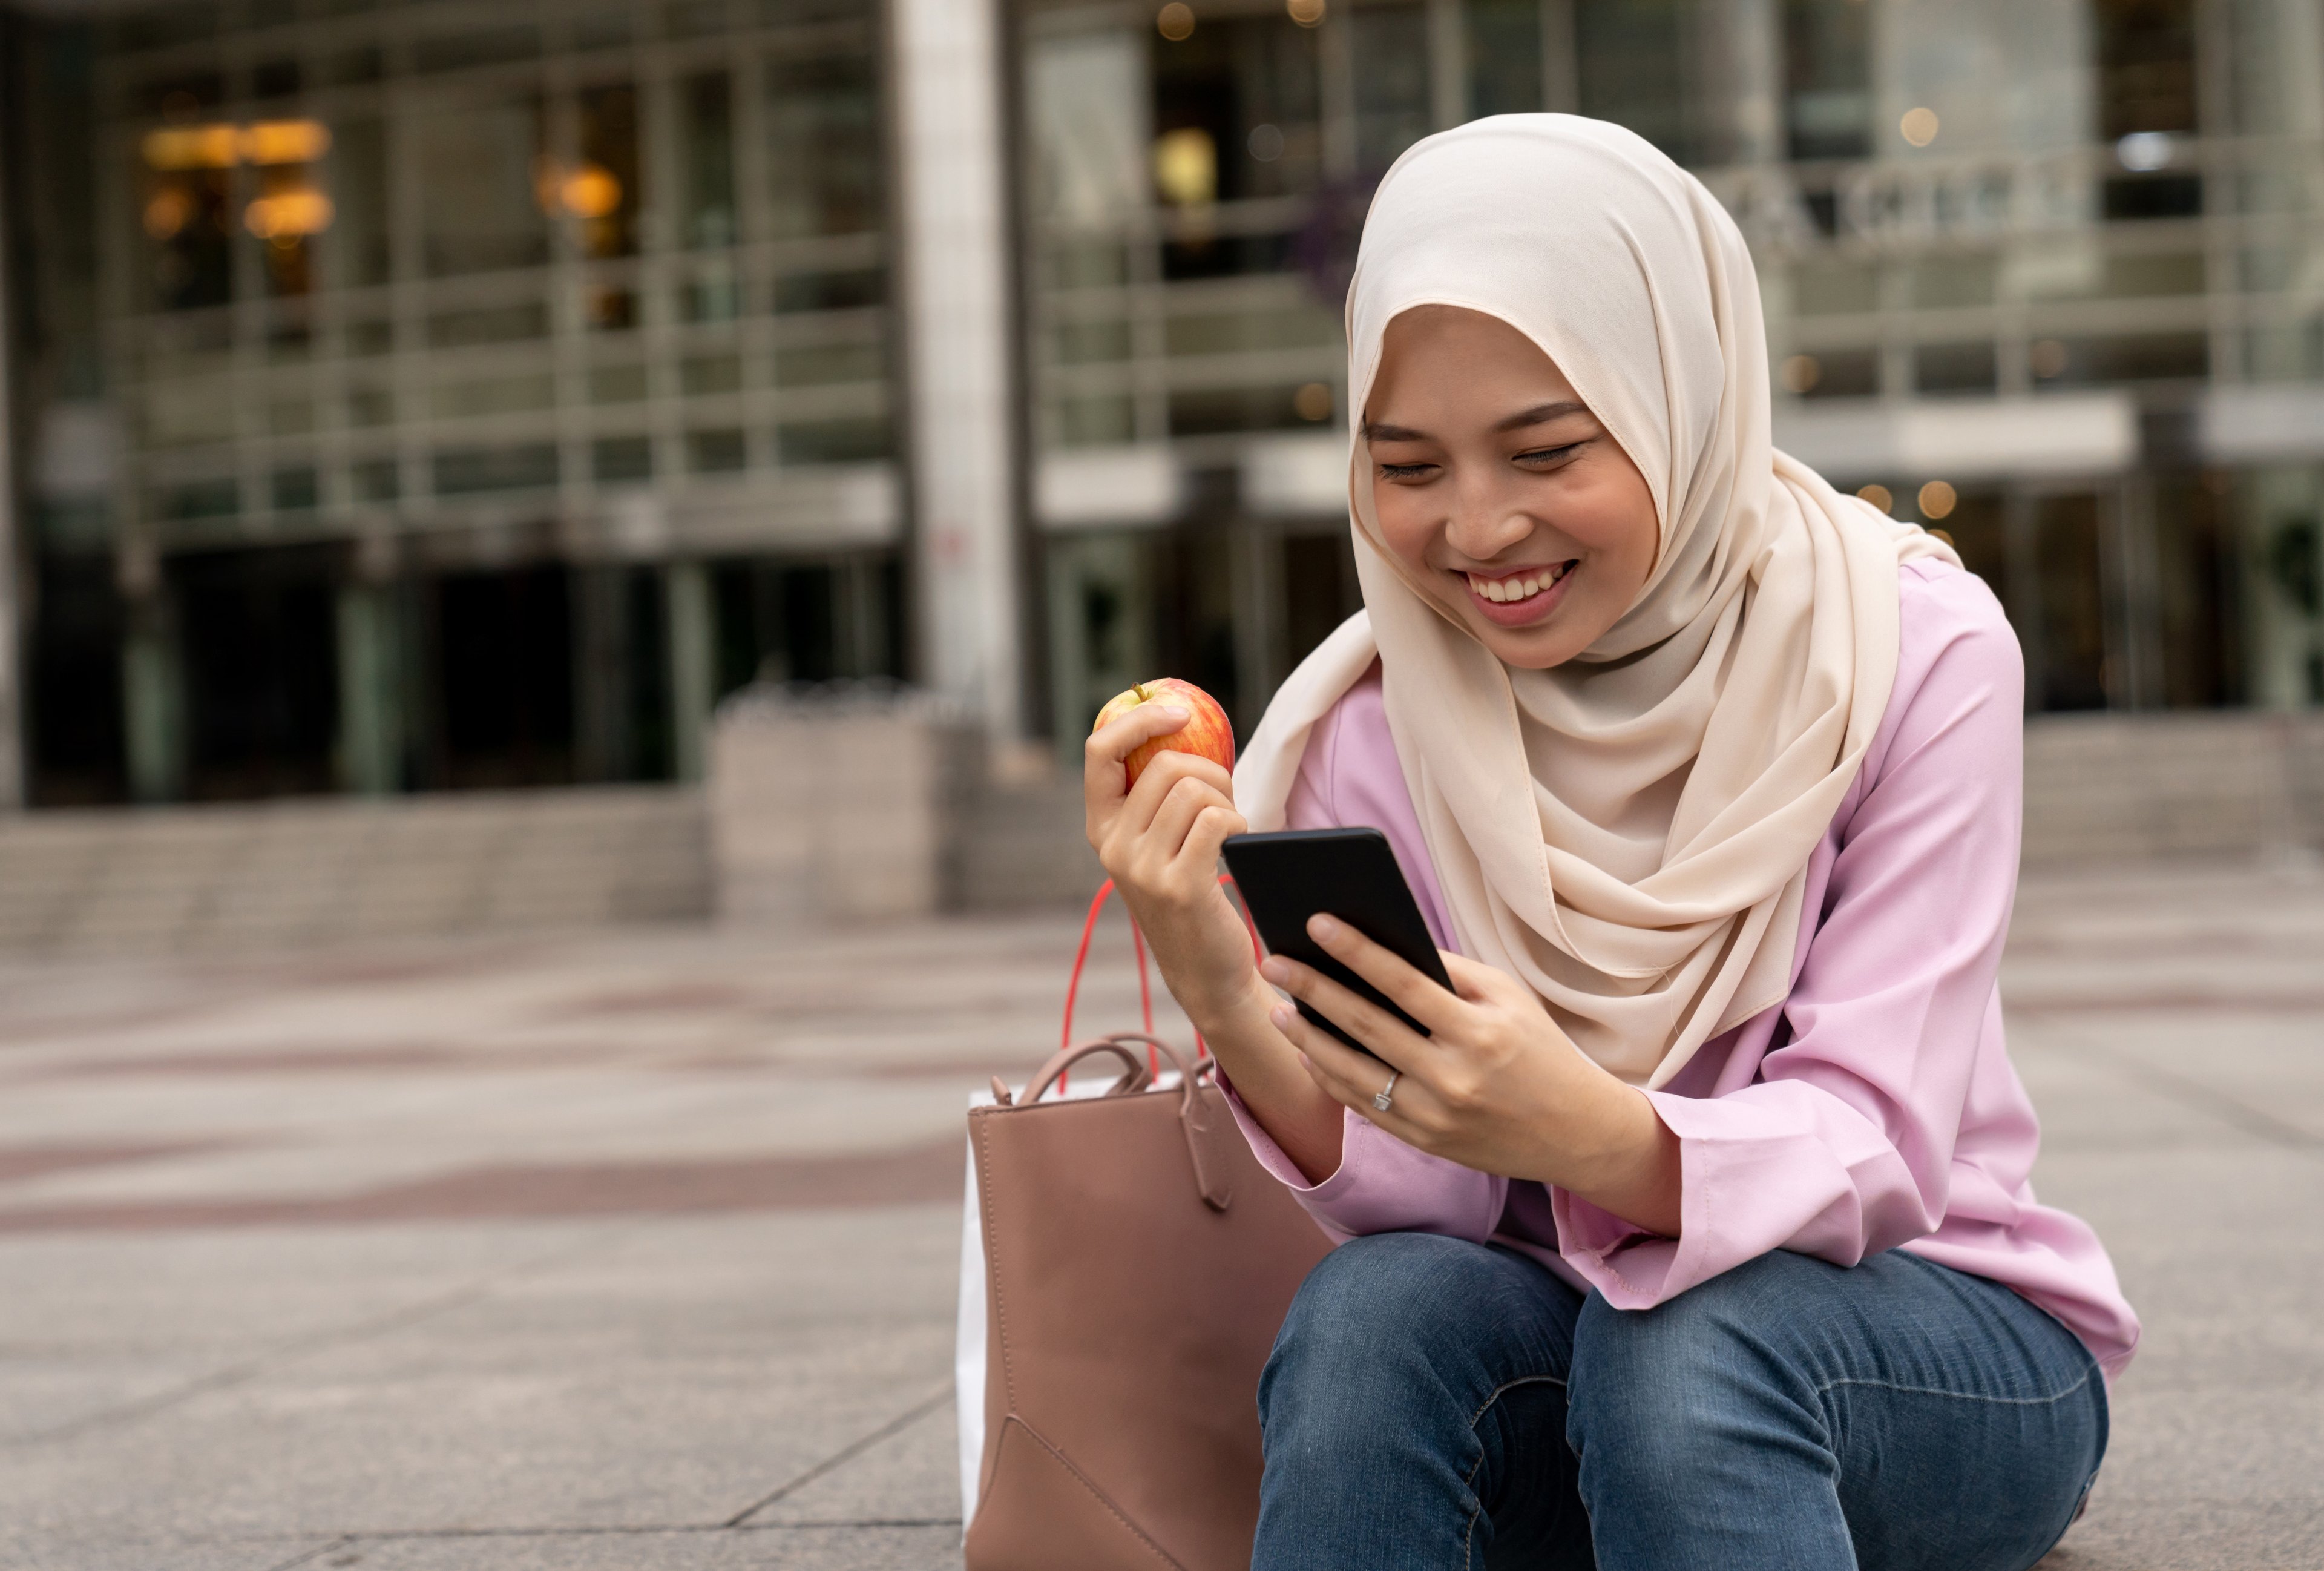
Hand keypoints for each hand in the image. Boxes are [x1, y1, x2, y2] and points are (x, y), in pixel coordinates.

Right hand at [1083, 703, 1257, 1028]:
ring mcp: (1142, 869)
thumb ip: (1156, 798)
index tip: (1178, 711)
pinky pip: (1215, 820)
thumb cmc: (1190, 897)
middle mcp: (1113, 847)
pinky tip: (1238, 843)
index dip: (1139, 718)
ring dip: (1227, 801)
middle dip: (1210, 771)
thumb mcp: (1158, 846)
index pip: (1099, 750)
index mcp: (1101, 829)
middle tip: (1225, 800)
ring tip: (1231, 828)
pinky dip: (1237, 823)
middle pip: (1165, 766)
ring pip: (1193, 791)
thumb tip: (1180, 725)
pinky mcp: (1179, 886)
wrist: (1205, 972)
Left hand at [1260, 914, 1681, 1235]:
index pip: (1403, 983)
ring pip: (1353, 1072)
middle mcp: (1453, 1077)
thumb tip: (1383, 947)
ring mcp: (1435, 1116)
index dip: (1356, 951)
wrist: (1574, 1131)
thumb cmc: (1539, 1050)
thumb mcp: (1509, 1000)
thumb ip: (1450, 974)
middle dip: (1312, 990)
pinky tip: (1308, 1050)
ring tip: (1275, 1008)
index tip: (1317, 922)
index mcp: (1479, 1033)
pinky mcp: (1424, 1141)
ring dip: (1307, 1038)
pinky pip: (1364, 1106)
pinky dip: (1330, 1077)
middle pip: (1366, 1026)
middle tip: (1273, 962)